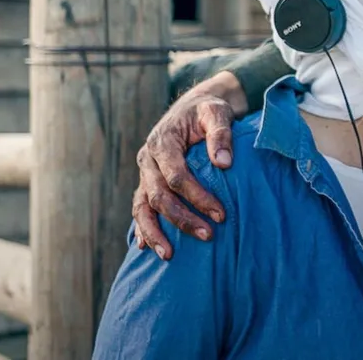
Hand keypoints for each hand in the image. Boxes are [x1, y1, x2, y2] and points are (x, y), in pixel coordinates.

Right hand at [132, 77, 239, 258]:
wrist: (193, 106)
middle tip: (209, 235)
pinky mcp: (146, 182)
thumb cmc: (207, 110)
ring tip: (169, 255)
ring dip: (155, 232)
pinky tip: (146, 246)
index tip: (221, 214)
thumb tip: (223, 163)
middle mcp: (148, 160)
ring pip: (143, 206)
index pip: (176, 176)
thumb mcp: (217, 112)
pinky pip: (139, 207)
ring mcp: (145, 172)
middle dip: (182, 219)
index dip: (197, 197)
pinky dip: (142, 227)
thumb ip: (221, 133)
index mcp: (163, 142)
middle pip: (159, 196)